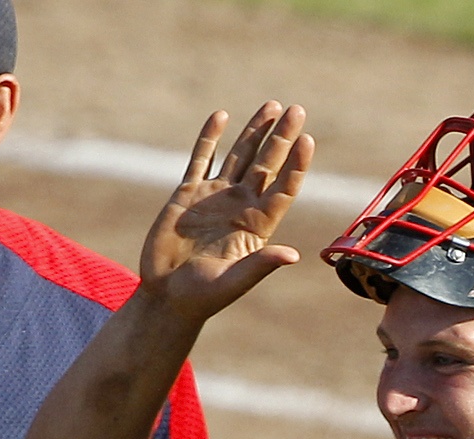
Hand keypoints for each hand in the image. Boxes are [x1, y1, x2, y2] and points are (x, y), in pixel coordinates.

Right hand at [143, 102, 316, 320]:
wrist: (166, 297)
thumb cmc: (203, 297)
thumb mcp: (233, 282)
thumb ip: (260, 265)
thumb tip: (292, 256)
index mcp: (258, 226)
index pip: (283, 189)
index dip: (296, 166)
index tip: (307, 140)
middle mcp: (241, 207)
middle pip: (267, 164)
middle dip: (282, 137)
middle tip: (297, 109)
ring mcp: (216, 197)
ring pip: (240, 156)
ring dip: (255, 131)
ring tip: (271, 106)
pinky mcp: (188, 194)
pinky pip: (201, 159)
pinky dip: (210, 138)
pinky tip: (222, 116)